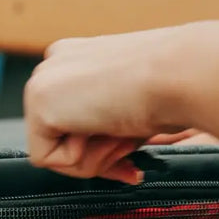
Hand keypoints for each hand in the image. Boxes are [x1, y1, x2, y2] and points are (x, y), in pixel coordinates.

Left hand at [24, 27, 192, 183]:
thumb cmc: (170, 88)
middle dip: (97, 156)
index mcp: (77, 58)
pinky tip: (104, 128)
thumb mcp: (130, 108)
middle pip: (60, 139)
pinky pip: (45, 159)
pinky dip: (80, 160)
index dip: (100, 148)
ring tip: (120, 129)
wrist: (179, 74)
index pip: (72, 120)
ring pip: (53, 151)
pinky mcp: (38, 103)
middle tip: (128, 142)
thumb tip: (111, 153)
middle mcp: (54, 64)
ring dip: (94, 156)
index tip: (131, 160)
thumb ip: (108, 126)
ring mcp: (42, 81)